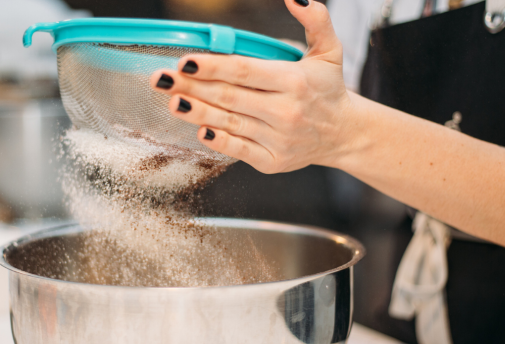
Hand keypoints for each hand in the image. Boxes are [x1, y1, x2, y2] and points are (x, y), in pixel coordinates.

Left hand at [150, 0, 350, 173]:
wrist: (343, 134)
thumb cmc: (327, 89)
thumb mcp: (329, 50)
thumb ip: (315, 20)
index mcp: (294, 80)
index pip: (245, 71)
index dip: (212, 67)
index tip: (185, 62)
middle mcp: (286, 111)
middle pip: (230, 96)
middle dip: (192, 87)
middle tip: (161, 79)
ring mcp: (278, 139)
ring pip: (230, 123)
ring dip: (198, 113)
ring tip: (172, 101)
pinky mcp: (273, 161)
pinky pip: (239, 150)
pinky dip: (218, 141)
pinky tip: (199, 130)